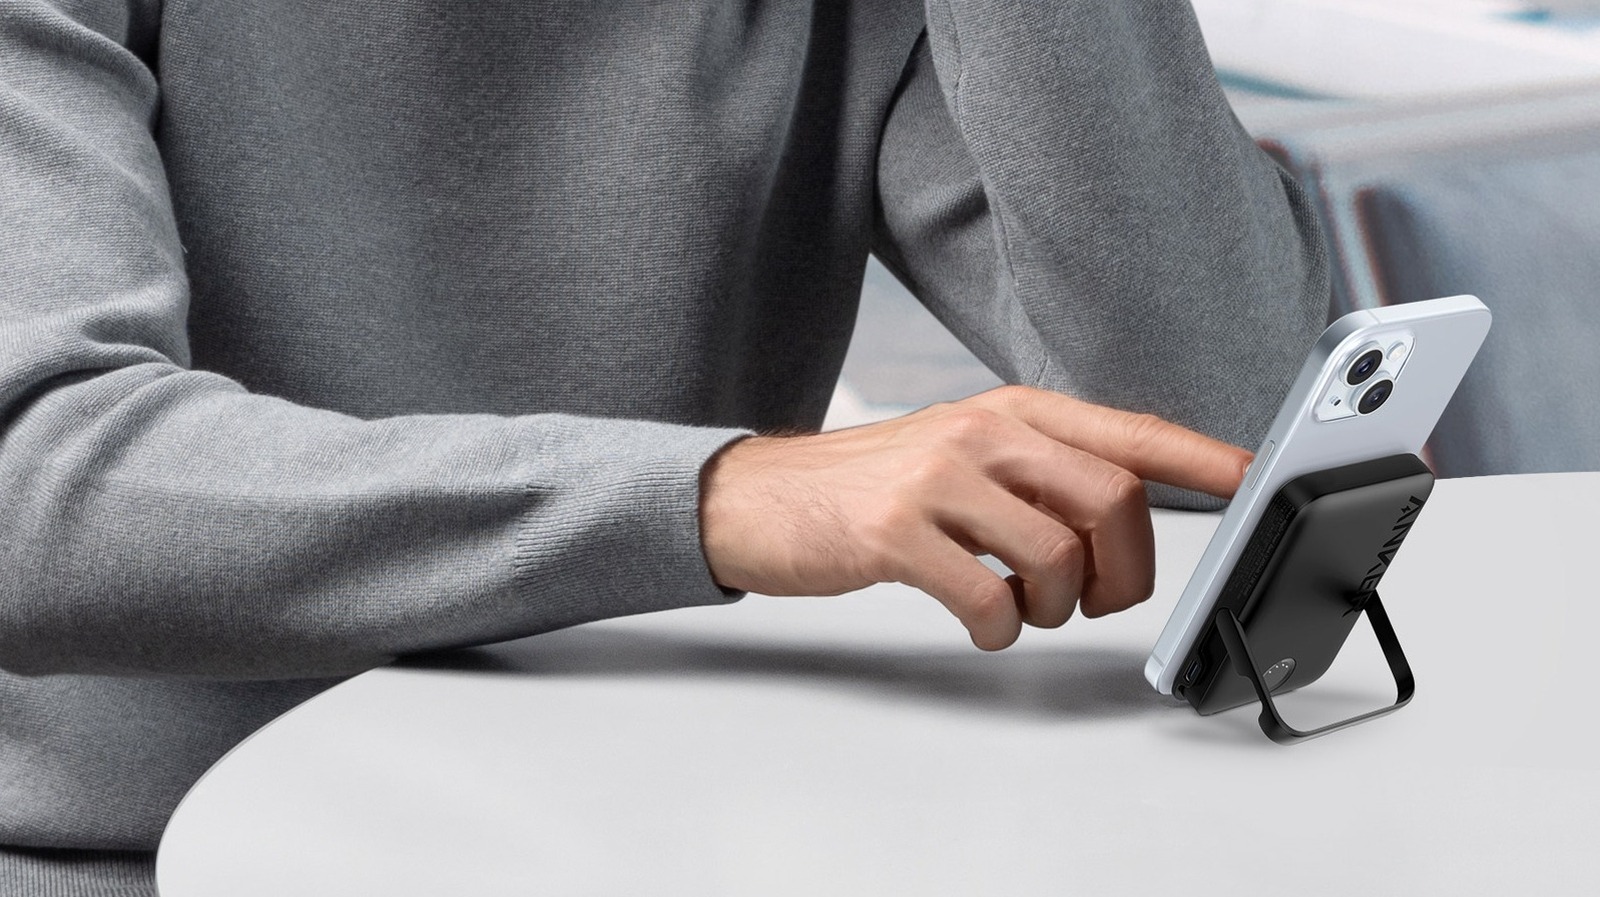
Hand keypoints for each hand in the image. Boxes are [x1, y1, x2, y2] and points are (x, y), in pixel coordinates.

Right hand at [699, 385, 1249, 649]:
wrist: (759, 497)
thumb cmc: (871, 484)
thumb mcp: (962, 450)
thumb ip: (1039, 468)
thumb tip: (1124, 514)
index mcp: (1009, 412)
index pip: (1128, 431)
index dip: (1200, 458)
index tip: (1251, 479)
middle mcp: (982, 433)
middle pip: (1112, 501)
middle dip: (1124, 570)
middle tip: (1096, 599)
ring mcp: (938, 479)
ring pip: (1059, 557)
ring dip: (1058, 607)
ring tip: (1021, 606)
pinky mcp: (898, 533)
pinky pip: (990, 600)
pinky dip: (999, 629)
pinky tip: (979, 619)